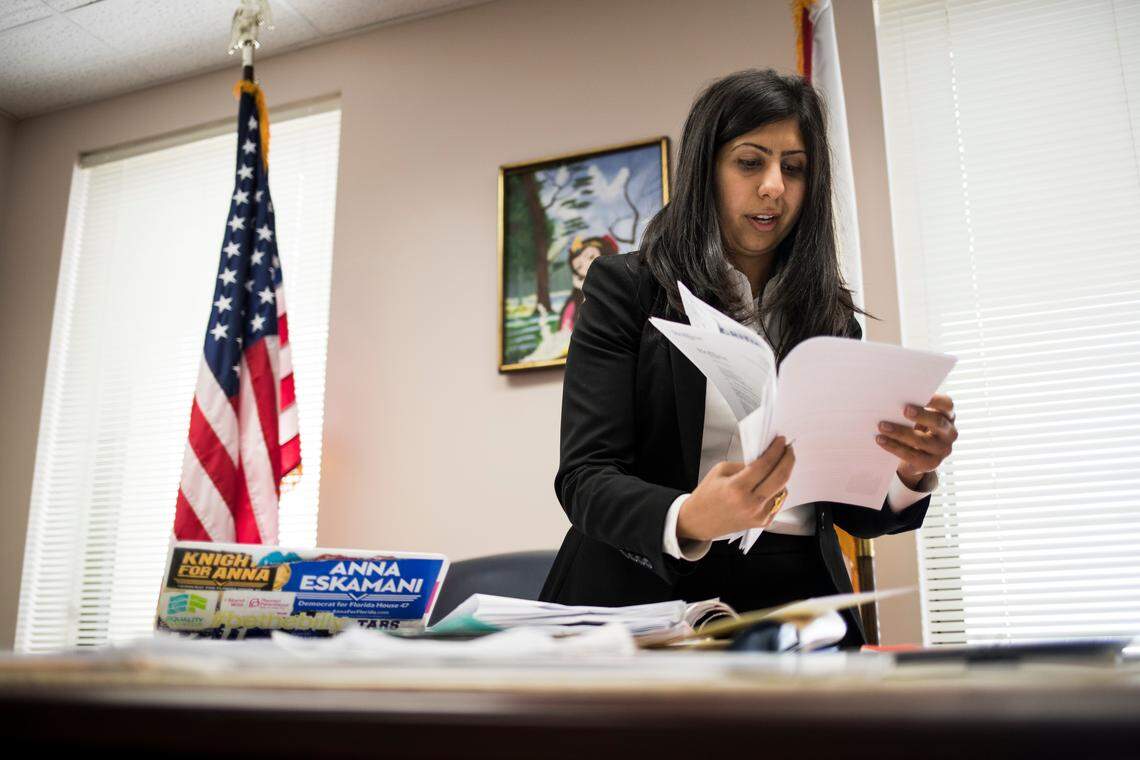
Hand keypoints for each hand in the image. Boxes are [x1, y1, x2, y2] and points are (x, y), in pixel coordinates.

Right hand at [677, 437, 794, 540]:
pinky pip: (779, 501)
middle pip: (780, 477)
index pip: (764, 465)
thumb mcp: (720, 471)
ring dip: (783, 475)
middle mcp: (750, 503)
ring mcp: (758, 515)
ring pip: (783, 490)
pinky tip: (772, 483)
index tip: (782, 441)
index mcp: (736, 488)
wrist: (699, 521)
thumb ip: (744, 465)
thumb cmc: (707, 495)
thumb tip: (766, 458)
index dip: (776, 450)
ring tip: (779, 465)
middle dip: (788, 459)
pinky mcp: (763, 522)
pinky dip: (778, 490)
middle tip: (789, 449)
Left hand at [876, 393, 956, 488]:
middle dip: (921, 415)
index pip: (947, 405)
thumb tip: (891, 398)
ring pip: (922, 441)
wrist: (913, 458)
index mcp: (947, 416)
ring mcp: (942, 450)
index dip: (935, 399)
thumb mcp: (917, 418)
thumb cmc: (914, 429)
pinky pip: (912, 455)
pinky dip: (894, 447)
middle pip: (938, 422)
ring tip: (882, 426)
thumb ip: (911, 407)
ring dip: (900, 432)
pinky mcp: (931, 464)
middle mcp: (949, 433)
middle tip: (904, 410)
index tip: (920, 394)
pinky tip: (881, 440)